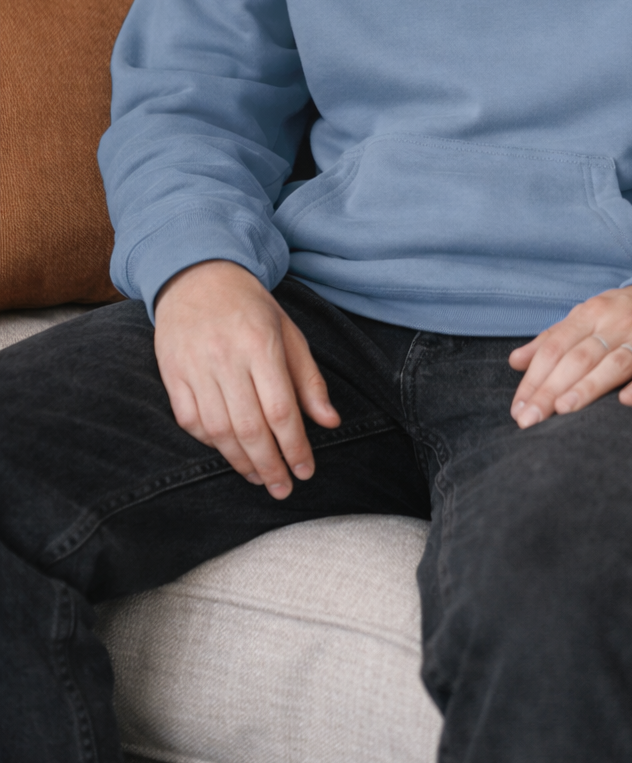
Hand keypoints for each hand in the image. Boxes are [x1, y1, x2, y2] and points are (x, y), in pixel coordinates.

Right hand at [154, 260, 339, 498]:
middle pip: (249, 427)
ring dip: (241, 462)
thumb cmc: (251, 306)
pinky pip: (190, 421)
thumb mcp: (289, 332)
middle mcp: (226, 357)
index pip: (281, 410)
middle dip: (270, 465)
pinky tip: (228, 451)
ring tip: (260, 477)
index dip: (295, 447)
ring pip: (218, 430)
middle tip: (283, 488)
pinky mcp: (171, 373)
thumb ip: (309, 379)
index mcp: (261, 344)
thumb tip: (329, 422)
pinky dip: (210, 443)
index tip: (306, 470)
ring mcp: (194, 366)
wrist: (197, 274)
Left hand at [508, 284, 631, 427]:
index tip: (519, 410)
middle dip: (551, 389)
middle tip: (530, 420)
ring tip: (565, 410)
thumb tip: (514, 361)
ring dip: (589, 386)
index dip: (534, 378)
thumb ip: (553, 339)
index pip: (556, 346)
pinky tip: (628, 402)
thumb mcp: (590, 317)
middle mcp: (619, 322)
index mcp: (593, 313)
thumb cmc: (629, 315)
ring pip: (616, 363)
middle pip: (580, 357)